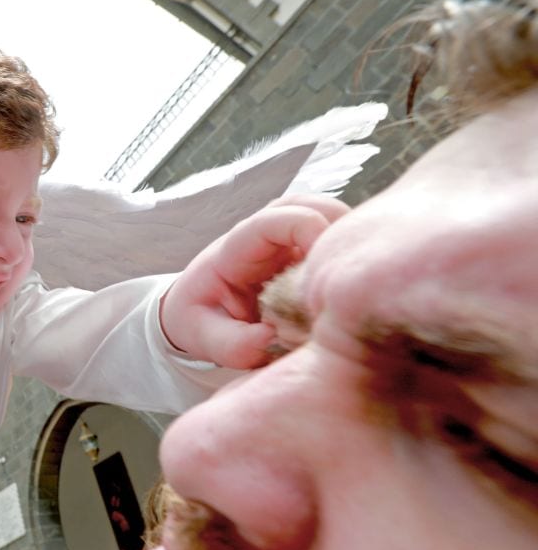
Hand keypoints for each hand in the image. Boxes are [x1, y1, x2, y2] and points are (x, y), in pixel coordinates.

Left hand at [159, 195, 348, 367]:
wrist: (197, 315)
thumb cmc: (202, 321)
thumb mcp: (207, 339)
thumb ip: (234, 344)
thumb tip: (269, 337)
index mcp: (235, 250)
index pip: (272, 219)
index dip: (305, 227)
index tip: (327, 266)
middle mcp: (265, 236)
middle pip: (310, 206)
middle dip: (338, 230)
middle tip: (349, 275)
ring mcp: (288, 240)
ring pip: (329, 215)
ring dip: (348, 240)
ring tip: (351, 281)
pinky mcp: (305, 251)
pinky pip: (336, 237)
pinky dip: (349, 252)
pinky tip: (350, 283)